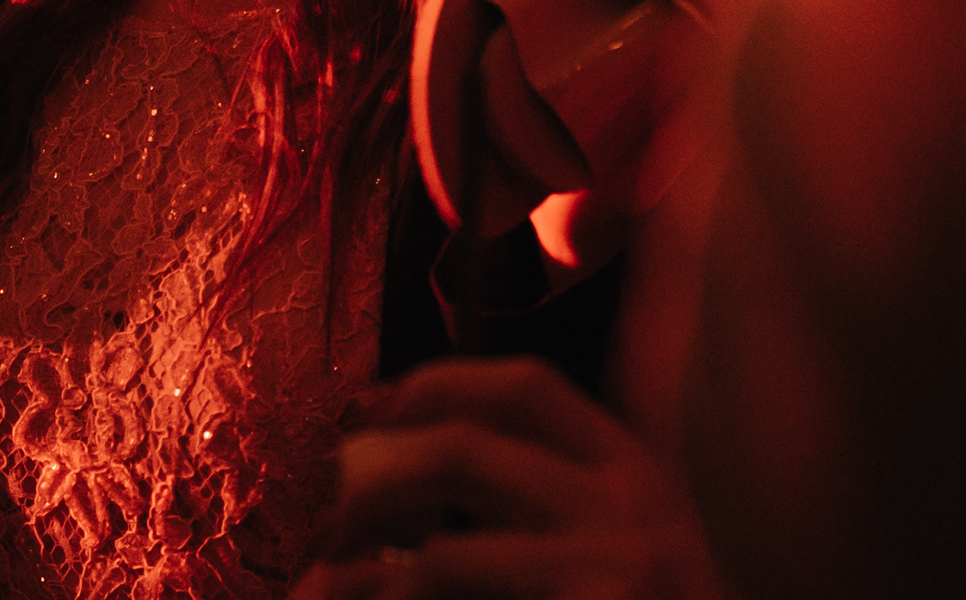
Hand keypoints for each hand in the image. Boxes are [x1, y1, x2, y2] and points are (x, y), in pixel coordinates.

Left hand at [293, 358, 730, 599]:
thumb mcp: (617, 543)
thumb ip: (540, 498)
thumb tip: (406, 467)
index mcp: (635, 469)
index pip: (526, 387)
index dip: (433, 386)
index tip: (367, 412)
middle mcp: (633, 507)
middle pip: (465, 453)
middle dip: (374, 483)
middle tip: (330, 528)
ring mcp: (618, 568)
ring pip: (445, 558)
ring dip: (373, 579)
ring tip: (337, 593)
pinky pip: (454, 591)